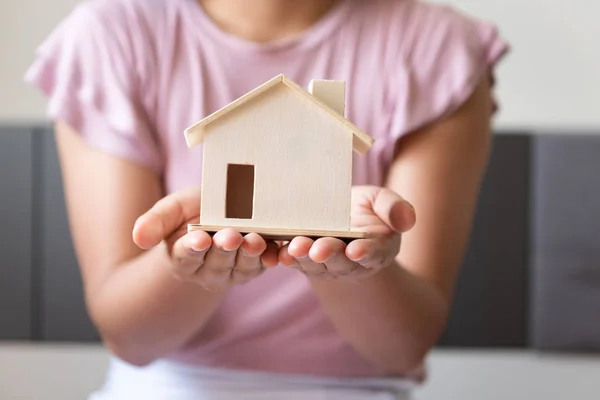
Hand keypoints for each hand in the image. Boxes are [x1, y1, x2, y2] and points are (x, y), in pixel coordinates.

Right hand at [131, 186, 279, 290]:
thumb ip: (154, 222)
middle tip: (231, 236)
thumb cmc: (192, 210)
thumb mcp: (172, 209)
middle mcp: (207, 271)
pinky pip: (263, 266)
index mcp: (182, 259)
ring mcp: (233, 271)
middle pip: (216, 263)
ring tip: (253, 240)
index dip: (192, 249)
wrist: (220, 209)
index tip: (198, 238)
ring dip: (248, 256)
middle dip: (224, 250)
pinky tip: (276, 253)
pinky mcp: (255, 267)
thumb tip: (138, 238)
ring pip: (241, 268)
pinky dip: (270, 259)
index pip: (185, 257)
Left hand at [278, 186, 415, 279]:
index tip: (357, 251)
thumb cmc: (368, 210)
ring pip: (314, 263)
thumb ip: (396, 209)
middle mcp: (350, 261)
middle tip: (318, 250)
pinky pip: (295, 261)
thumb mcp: (383, 202)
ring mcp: (325, 263)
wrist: (343, 216)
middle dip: (329, 254)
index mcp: (376, 249)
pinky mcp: (304, 259)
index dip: (365, 253)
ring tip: (294, 248)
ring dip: (303, 257)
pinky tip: (278, 253)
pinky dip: (286, 258)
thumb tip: (407, 219)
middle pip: (339, 260)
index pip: (372, 253)